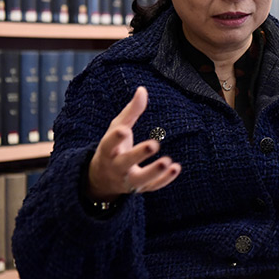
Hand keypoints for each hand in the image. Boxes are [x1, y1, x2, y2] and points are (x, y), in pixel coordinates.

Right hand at [87, 86, 180, 201]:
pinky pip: (151, 187)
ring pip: (139, 180)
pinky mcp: (139, 188)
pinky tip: (176, 168)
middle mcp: (116, 167)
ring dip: (154, 172)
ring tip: (168, 162)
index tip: (125, 130)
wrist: (103, 178)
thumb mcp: (117, 127)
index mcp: (107, 150)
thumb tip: (142, 89)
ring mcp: (127, 180)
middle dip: (138, 155)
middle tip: (154, 144)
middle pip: (125, 163)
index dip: (116, 138)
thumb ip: (131, 111)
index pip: (109, 144)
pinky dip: (164, 180)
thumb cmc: (113, 147)